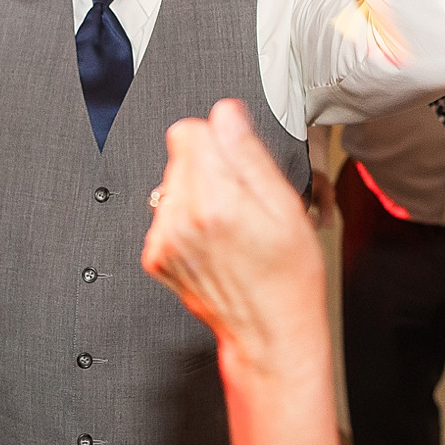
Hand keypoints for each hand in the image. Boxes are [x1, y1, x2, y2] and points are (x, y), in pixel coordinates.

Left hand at [143, 100, 328, 379]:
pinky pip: (164, 216)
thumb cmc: (288, 276)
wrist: (271, 331)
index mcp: (216, 201)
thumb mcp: (286, 205)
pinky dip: (185, 222)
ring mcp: (164, 241)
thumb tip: (226, 113)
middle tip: (242, 200)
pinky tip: (214, 241)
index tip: (238, 160)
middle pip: (179, 156)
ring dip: (196, 195)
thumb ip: (248, 153)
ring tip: (230, 224)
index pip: (189, 130)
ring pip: (171, 184)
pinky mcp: (156, 257)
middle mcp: (181, 219)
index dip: (219, 138)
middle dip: (210, 167)